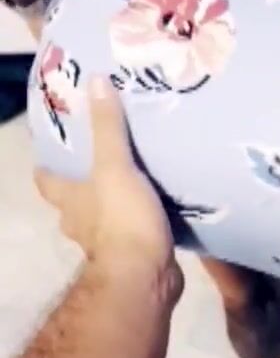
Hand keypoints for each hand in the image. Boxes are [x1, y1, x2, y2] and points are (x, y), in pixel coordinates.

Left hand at [35, 77, 183, 303]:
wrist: (145, 276)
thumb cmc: (121, 220)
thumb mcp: (115, 167)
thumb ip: (108, 128)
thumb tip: (95, 82)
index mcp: (70, 201)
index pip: (46, 182)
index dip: (45, 169)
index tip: (49, 155)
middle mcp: (81, 224)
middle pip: (72, 204)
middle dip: (81, 188)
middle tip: (98, 164)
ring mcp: (106, 245)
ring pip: (102, 221)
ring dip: (111, 208)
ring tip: (133, 185)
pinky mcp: (134, 257)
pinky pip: (133, 235)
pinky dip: (139, 224)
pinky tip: (156, 211)